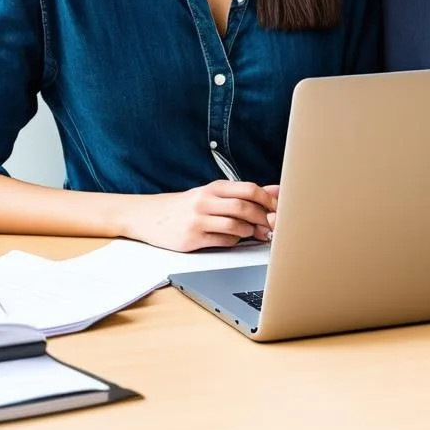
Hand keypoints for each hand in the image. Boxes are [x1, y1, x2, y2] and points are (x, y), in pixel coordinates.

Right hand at [120, 180, 276, 251]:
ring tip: (253, 233)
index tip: (279, 208)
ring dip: (249, 232)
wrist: (150, 217)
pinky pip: (221, 241)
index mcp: (214, 188)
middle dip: (263, 218)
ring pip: (234, 226)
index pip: (248, 189)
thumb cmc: (187, 206)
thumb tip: (275, 190)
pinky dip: (233, 241)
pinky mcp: (191, 239)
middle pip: (243, 207)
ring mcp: (198, 220)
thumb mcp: (213, 194)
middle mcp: (205, 201)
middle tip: (272, 226)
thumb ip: (244, 193)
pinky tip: (233, 239)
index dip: (268, 199)